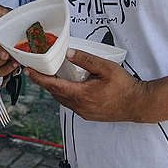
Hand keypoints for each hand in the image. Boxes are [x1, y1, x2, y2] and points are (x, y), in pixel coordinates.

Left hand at [25, 49, 148, 122]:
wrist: (139, 104)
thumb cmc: (125, 86)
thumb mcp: (106, 68)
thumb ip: (86, 59)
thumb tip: (68, 53)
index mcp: (81, 95)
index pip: (53, 86)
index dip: (39, 78)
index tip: (28, 70)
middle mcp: (80, 106)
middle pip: (55, 93)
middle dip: (45, 81)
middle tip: (37, 68)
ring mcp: (84, 112)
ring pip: (63, 99)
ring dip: (56, 88)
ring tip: (51, 75)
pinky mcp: (88, 115)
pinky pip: (71, 104)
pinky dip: (66, 94)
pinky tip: (69, 85)